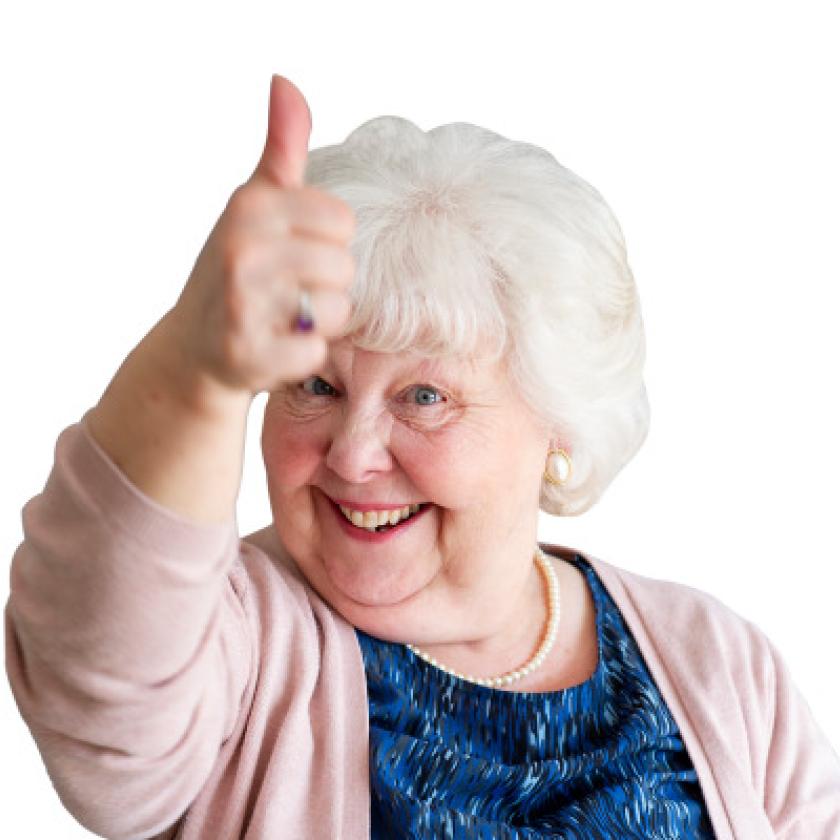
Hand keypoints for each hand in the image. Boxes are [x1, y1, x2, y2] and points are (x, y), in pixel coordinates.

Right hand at [166, 74, 355, 397]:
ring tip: (284, 319)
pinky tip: (276, 348)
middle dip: (326, 285)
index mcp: (249, 206)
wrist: (194, 347)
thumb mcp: (253, 205)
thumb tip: (285, 82)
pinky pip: (316, 353)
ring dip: (318, 323)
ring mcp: (242, 304)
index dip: (327, 243)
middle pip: (344, 266)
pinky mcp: (248, 354)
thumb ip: (281, 149)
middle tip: (289, 292)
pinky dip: (303, 357)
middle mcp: (242, 249)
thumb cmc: (237, 270)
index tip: (296, 253)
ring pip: (336, 310)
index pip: (342, 221)